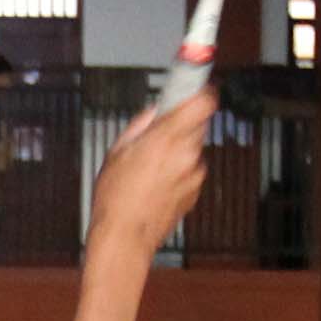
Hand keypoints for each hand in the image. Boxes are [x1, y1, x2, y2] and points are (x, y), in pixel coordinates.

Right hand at [90, 80, 216, 261]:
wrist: (125, 237)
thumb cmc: (116, 197)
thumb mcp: (118, 150)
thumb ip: (141, 124)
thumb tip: (155, 111)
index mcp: (167, 138)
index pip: (204, 101)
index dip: (202, 90)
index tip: (198, 83)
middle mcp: (187, 154)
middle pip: (198, 122)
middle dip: (181, 122)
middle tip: (160, 130)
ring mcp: (194, 173)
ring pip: (193, 147)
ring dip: (178, 148)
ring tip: (152, 164)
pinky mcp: (196, 190)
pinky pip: (190, 168)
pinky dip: (178, 169)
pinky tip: (156, 181)